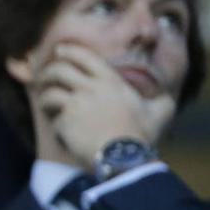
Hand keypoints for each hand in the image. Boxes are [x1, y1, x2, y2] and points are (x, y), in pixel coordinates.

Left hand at [34, 43, 175, 169]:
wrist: (124, 158)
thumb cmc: (142, 135)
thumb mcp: (160, 112)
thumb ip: (162, 99)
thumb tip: (166, 94)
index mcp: (110, 81)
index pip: (84, 56)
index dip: (68, 50)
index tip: (60, 50)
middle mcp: (90, 88)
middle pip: (59, 70)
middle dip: (47, 73)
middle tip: (43, 79)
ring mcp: (75, 105)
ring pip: (50, 94)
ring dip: (45, 98)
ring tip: (45, 104)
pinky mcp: (65, 123)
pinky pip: (53, 120)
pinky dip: (54, 124)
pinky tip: (59, 130)